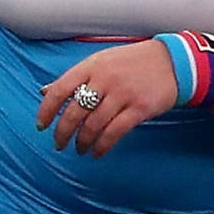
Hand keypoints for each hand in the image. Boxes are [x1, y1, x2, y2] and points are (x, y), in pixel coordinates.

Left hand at [37, 38, 178, 156]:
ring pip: (94, 125)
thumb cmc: (132, 62)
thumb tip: (45, 91)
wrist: (172, 61)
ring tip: (80, 149)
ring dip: (83, 142)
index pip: (60, 90)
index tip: (41, 126)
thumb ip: (76, 78)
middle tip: (59, 144)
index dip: (47, 110)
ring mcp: (123, 94)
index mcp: (91, 66)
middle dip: (63, 132)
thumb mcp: (101, 62)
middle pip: (75, 112)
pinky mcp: (139, 108)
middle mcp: (105, 79)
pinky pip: (115, 132)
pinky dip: (102, 146)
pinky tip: (97, 152)